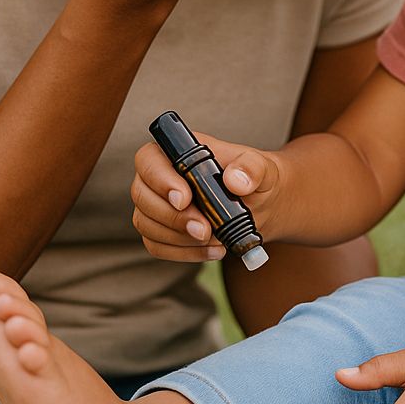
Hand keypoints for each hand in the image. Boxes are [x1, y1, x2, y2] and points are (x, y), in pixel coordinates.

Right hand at [131, 134, 284, 262]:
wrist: (261, 206)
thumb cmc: (256, 179)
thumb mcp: (262, 168)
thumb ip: (252, 168)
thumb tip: (234, 180)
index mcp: (179, 150)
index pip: (148, 158)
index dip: (159, 179)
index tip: (185, 198)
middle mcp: (160, 176)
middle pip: (141, 194)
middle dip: (172, 217)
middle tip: (205, 229)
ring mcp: (157, 204)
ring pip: (145, 223)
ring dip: (178, 238)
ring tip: (215, 240)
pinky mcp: (161, 231)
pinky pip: (156, 246)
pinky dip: (183, 253)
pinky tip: (212, 250)